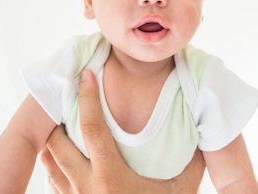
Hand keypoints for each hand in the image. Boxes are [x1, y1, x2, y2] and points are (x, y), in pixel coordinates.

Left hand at [41, 70, 204, 193]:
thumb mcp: (181, 191)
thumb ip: (192, 162)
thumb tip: (206, 134)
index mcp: (111, 177)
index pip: (92, 127)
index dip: (87, 98)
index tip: (86, 75)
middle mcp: (86, 188)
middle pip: (58, 142)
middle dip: (59, 118)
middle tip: (69, 97)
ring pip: (50, 162)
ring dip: (54, 141)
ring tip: (64, 122)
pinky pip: (54, 183)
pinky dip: (56, 165)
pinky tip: (66, 156)